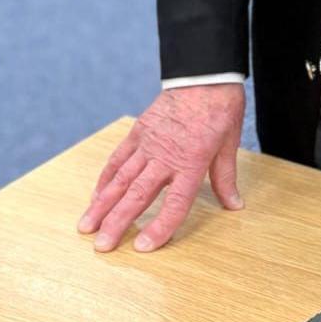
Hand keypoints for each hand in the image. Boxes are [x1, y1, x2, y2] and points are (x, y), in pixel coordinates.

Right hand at [77, 82, 244, 252]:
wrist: (204, 73)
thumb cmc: (220, 108)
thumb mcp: (229, 144)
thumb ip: (225, 178)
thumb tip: (234, 205)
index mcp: (191, 163)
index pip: (173, 204)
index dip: (159, 228)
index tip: (142, 248)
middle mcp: (164, 157)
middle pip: (137, 196)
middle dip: (117, 223)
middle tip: (101, 246)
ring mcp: (147, 144)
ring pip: (120, 179)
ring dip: (102, 204)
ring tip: (86, 226)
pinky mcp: (138, 132)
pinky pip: (118, 158)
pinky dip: (105, 178)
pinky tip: (96, 196)